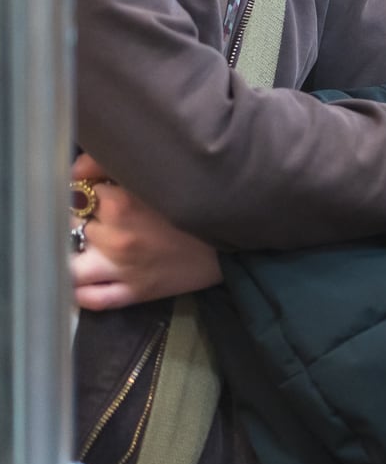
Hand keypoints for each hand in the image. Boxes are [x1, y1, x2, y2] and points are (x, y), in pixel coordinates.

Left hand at [71, 154, 222, 311]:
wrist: (237, 240)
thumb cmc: (200, 203)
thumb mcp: (160, 176)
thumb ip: (112, 164)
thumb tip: (77, 169)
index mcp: (122, 204)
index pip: (79, 190)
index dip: (84, 187)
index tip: (93, 187)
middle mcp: (117, 238)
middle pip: (71, 225)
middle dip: (79, 218)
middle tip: (94, 213)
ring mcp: (122, 269)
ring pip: (70, 267)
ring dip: (72, 255)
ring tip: (84, 246)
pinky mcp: (134, 293)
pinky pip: (91, 299)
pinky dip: (80, 291)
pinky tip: (85, 278)